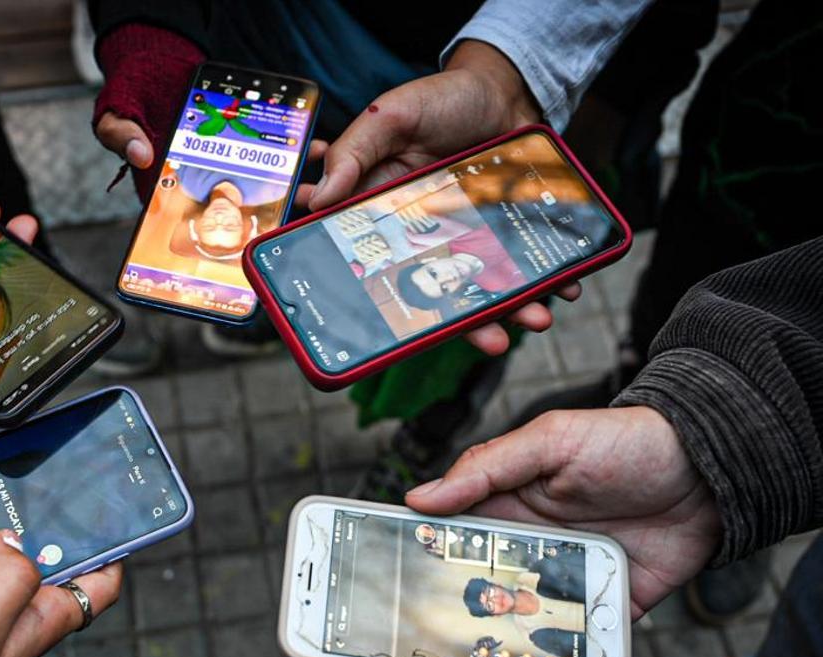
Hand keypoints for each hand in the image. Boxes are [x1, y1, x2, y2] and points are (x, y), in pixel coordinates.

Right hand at [302, 41, 577, 355]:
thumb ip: (356, 151)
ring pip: (483, 288)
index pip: (374, 268)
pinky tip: (564, 288)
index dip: (381, 303)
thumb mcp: (391, 116)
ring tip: (536, 319)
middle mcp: (424, 239)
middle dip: (462, 323)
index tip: (393, 333)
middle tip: (490, 341)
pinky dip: (548, 280)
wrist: (503, 88)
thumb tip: (318, 195)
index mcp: (384, 218)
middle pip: (436, 293)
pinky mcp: (503, 231)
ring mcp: (468, 238)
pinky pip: (523, 264)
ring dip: (511, 310)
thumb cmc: (441, 99)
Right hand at [384, 407, 721, 656]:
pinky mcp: (604, 622)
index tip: (367, 642)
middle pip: (462, 632)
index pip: (430, 572)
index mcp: (489, 527)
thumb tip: (418, 497)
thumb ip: (485, 469)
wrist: (708, 466)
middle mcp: (515, 571)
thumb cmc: (621, 442)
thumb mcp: (548, 442)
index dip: (400, 607)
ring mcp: (558, 602)